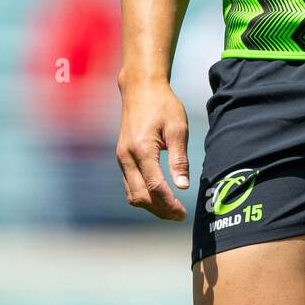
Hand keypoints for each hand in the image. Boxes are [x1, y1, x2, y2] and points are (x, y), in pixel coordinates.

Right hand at [116, 73, 189, 220]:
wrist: (140, 88)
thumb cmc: (163, 105)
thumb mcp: (177, 128)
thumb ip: (179, 158)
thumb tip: (183, 186)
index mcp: (141, 149)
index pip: (154, 186)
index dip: (169, 204)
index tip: (183, 214)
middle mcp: (126, 156)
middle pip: (140, 196)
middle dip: (159, 210)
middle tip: (179, 216)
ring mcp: (121, 158)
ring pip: (132, 194)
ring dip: (150, 206)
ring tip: (171, 209)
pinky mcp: (121, 157)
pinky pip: (129, 184)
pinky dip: (143, 195)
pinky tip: (158, 196)